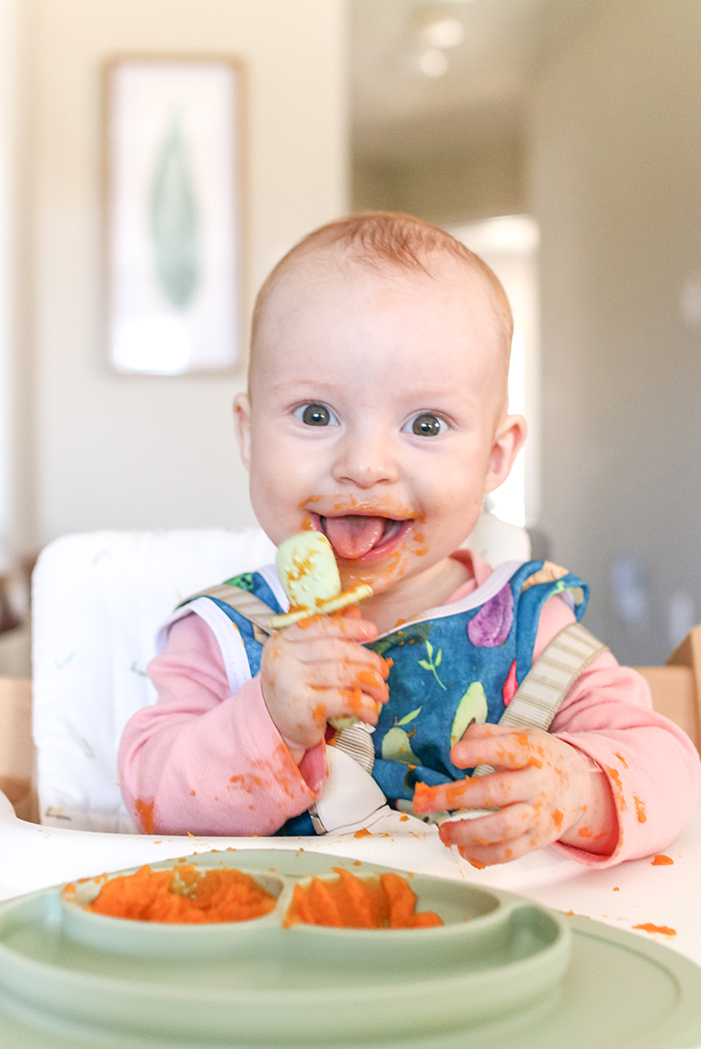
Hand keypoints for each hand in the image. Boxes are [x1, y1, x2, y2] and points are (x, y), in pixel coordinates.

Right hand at [260, 610, 389, 762]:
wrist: (275, 724)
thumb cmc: (295, 685)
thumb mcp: (305, 657)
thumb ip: (327, 635)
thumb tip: (355, 610)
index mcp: (282, 640)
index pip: (320, 626)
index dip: (349, 627)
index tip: (372, 631)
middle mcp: (283, 658)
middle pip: (337, 650)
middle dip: (367, 659)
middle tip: (383, 670)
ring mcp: (291, 683)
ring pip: (344, 674)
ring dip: (371, 683)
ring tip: (382, 691)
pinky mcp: (304, 708)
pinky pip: (345, 700)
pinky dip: (365, 705)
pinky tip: (372, 711)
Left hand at [413, 722, 617, 866]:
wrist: (580, 785)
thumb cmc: (538, 758)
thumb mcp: (520, 735)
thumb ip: (486, 735)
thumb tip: (456, 742)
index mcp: (531, 752)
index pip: (507, 750)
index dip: (480, 752)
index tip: (454, 756)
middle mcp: (537, 783)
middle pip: (497, 792)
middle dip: (456, 798)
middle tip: (424, 801)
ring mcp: (539, 814)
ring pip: (503, 828)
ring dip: (468, 832)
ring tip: (443, 832)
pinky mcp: (538, 839)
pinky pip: (510, 853)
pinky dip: (484, 855)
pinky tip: (463, 848)